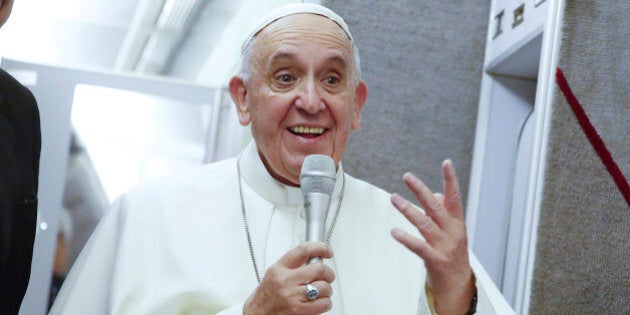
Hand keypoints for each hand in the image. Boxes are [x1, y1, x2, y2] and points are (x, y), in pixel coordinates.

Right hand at [243, 242, 334, 314]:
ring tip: (321, 291)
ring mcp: (292, 296)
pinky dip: (326, 303)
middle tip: (327, 276)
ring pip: (324, 287)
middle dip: (328, 273)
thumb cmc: (266, 295)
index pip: (303, 250)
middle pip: (319, 269)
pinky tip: (319, 302)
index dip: (320, 247)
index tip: (327, 251)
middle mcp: (285, 281)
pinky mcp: (299, 311)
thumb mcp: (275, 274)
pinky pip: (323, 303)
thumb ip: (293, 265)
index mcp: (279, 269)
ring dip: (327, 290)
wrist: (256, 314)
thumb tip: (315, 258)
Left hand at [390, 160, 474, 313]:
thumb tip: (437, 193)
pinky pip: (418, 247)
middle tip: (407, 176)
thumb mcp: (453, 232)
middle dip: (420, 190)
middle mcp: (452, 232)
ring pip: (424, 223)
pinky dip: (406, 238)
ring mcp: (444, 246)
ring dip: (407, 209)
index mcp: (457, 223)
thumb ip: (444, 213)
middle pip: (435, 206)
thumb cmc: (453, 256)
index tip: (447, 163)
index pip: (454, 197)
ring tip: (394, 198)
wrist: (458, 287)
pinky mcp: (435, 260)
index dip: (451, 180)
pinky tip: (394, 232)